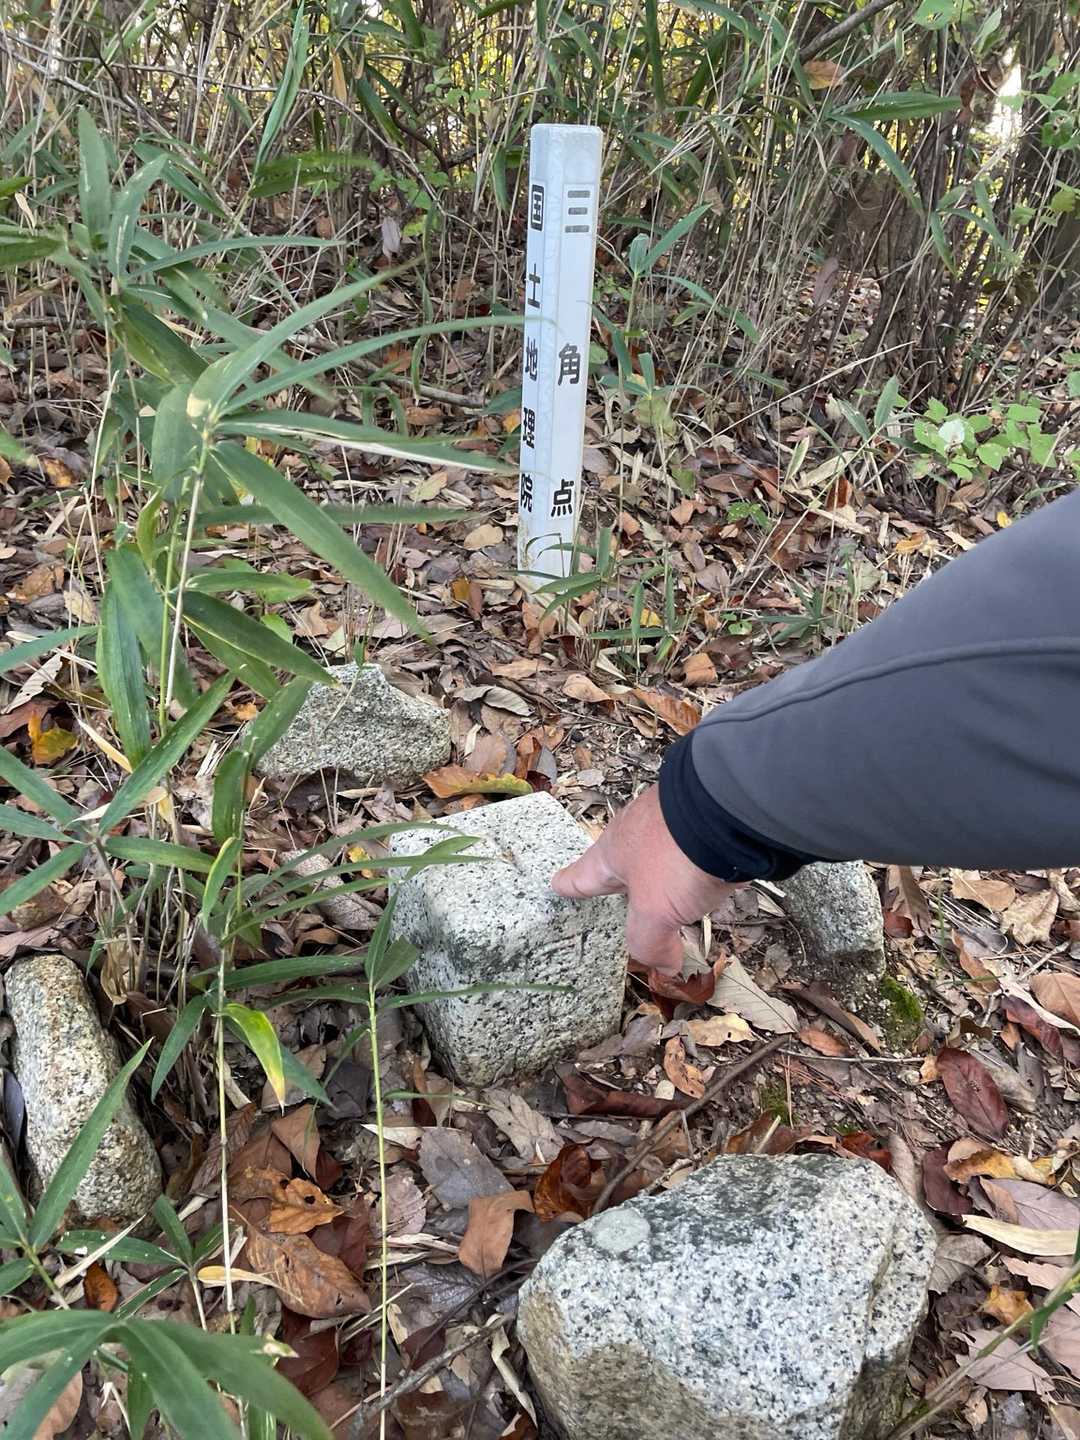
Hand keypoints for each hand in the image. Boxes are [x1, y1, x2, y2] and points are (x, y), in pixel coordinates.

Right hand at [551, 784, 739, 974]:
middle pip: (619, 863)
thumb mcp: (654, 910)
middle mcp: (636, 834)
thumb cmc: (677, 855)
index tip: (556, 886)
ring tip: (667, 898)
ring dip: (660, 877)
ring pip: (658, 856)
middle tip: (613, 896)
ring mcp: (670, 825)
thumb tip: (664, 967)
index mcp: (611, 853)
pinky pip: (690, 850)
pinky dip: (693, 868)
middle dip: (618, 882)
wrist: (730, 807)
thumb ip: (650, 943)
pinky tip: (705, 879)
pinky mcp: (702, 822)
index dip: (567, 886)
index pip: (580, 877)